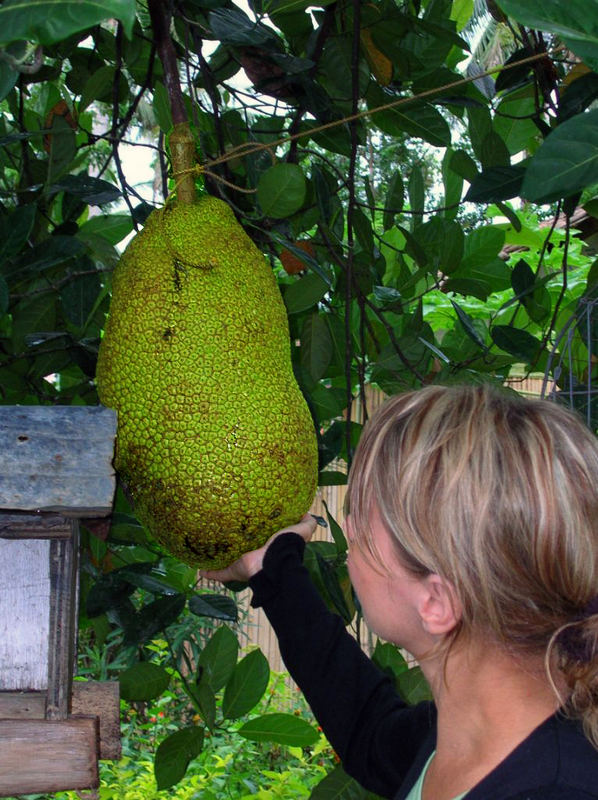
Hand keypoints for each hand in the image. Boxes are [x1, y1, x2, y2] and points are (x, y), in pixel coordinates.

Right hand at [201, 513, 316, 583]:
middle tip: (223, 528)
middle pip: (242, 547)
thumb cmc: (287, 546)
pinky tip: (199, 569)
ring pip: (227, 560)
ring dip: (218, 556)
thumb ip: (306, 522)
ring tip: (207, 546)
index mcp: (268, 544)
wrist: (275, 564)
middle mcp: (254, 553)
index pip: (260, 536)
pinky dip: (210, 572)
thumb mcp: (301, 531)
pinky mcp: (234, 569)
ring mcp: (243, 562)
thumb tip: (307, 513)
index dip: (256, 530)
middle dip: (234, 541)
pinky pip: (219, 573)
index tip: (248, 520)